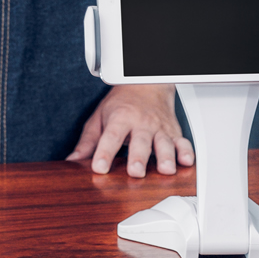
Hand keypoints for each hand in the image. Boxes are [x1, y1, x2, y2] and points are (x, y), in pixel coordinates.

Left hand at [66, 84, 193, 177]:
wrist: (145, 85)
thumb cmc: (121, 104)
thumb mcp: (99, 118)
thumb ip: (88, 141)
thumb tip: (73, 161)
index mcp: (120, 118)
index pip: (111, 136)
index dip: (104, 152)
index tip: (99, 167)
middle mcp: (141, 123)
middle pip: (140, 141)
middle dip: (138, 157)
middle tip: (136, 172)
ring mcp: (159, 128)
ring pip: (164, 143)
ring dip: (165, 157)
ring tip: (165, 170)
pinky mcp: (173, 133)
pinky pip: (182, 142)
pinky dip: (186, 152)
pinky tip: (186, 162)